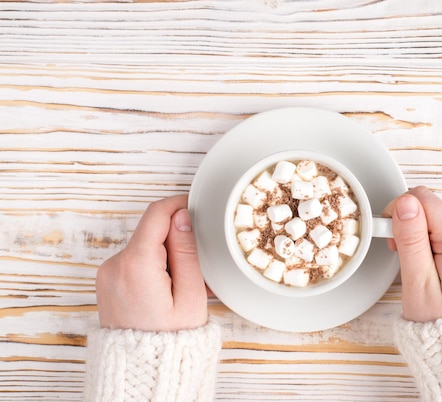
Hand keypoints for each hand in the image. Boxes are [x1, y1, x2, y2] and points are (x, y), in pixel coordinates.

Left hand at [96, 195, 207, 330]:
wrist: (142, 372)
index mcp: (136, 265)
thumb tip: (182, 217)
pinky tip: (168, 290)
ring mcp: (107, 274)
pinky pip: (135, 261)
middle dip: (177, 239)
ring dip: (167, 255)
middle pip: (151, 231)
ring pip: (144, 246)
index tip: (195, 207)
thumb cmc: (170, 340)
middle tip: (197, 265)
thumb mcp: (190, 295)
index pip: (156, 214)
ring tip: (184, 286)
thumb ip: (186, 251)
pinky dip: (154, 266)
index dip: (178, 204)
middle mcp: (115, 265)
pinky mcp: (107, 281)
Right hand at [383, 187, 441, 322]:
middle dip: (408, 226)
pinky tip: (428, 264)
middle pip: (429, 206)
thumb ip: (411, 240)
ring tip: (417, 266)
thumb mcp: (418, 284)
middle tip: (404, 259)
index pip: (422, 199)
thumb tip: (405, 202)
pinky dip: (430, 242)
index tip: (392, 242)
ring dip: (418, 235)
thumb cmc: (441, 324)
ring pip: (434, 217)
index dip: (398, 214)